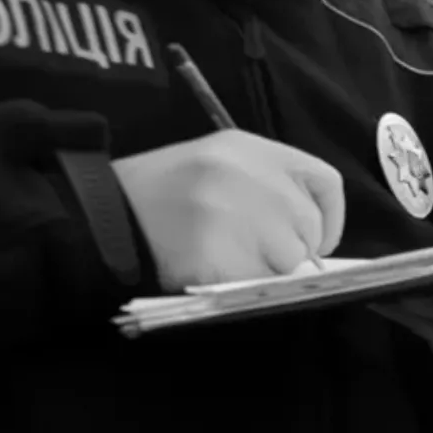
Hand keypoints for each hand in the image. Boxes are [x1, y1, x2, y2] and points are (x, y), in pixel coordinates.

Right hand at [112, 131, 345, 289]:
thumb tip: (314, 235)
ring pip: (290, 262)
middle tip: (251, 250)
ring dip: (266, 269)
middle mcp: (252, 176)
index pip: (325, 181)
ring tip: (223, 253)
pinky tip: (213, 267)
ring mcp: (240, 215)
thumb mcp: (218, 165)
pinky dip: (243, 285)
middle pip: (310, 228)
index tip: (316, 238)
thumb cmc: (163, 193)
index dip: (328, 217)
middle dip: (292, 249)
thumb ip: (268, 187)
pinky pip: (261, 283)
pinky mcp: (226, 255)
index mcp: (251, 148)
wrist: (103, 213)